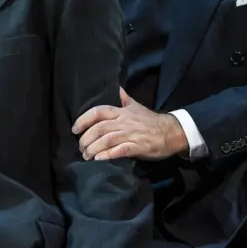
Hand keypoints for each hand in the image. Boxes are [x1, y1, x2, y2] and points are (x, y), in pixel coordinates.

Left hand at [74, 88, 188, 160]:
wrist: (171, 132)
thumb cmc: (150, 120)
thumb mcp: (136, 106)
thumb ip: (123, 98)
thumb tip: (116, 87)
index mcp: (121, 111)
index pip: (98, 111)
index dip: (83, 120)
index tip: (75, 129)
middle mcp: (124, 121)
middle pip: (99, 128)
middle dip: (86, 139)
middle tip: (81, 148)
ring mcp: (130, 134)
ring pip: (106, 140)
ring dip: (93, 149)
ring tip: (86, 156)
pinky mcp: (137, 147)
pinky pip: (119, 150)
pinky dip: (107, 155)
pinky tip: (99, 159)